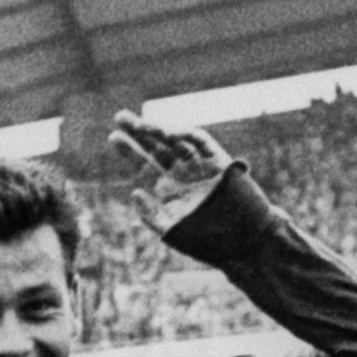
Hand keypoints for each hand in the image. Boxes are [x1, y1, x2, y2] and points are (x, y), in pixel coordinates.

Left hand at [111, 110, 235, 234]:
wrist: (242, 240)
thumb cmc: (207, 240)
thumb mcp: (172, 230)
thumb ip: (151, 215)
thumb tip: (134, 192)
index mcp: (167, 188)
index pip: (144, 163)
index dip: (129, 149)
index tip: (114, 136)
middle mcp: (181, 173)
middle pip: (156, 147)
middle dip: (139, 131)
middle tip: (120, 116)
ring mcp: (199, 165)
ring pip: (176, 141)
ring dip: (159, 131)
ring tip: (141, 124)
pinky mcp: (218, 161)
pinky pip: (202, 142)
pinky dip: (188, 135)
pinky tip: (170, 133)